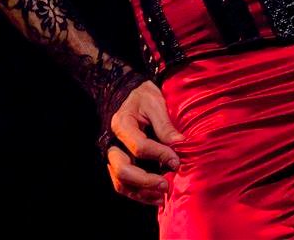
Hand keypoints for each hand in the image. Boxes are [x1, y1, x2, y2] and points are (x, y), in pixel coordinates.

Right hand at [105, 80, 185, 206]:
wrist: (129, 95)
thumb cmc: (143, 97)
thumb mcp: (155, 102)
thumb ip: (165, 124)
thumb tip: (180, 144)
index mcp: (122, 123)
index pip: (139, 146)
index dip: (160, 155)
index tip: (177, 160)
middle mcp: (112, 143)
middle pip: (123, 170)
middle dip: (146, 181)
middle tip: (166, 184)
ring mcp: (113, 156)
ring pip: (121, 183)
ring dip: (142, 193)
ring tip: (163, 196)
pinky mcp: (118, 165)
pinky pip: (123, 186)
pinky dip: (139, 195)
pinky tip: (156, 197)